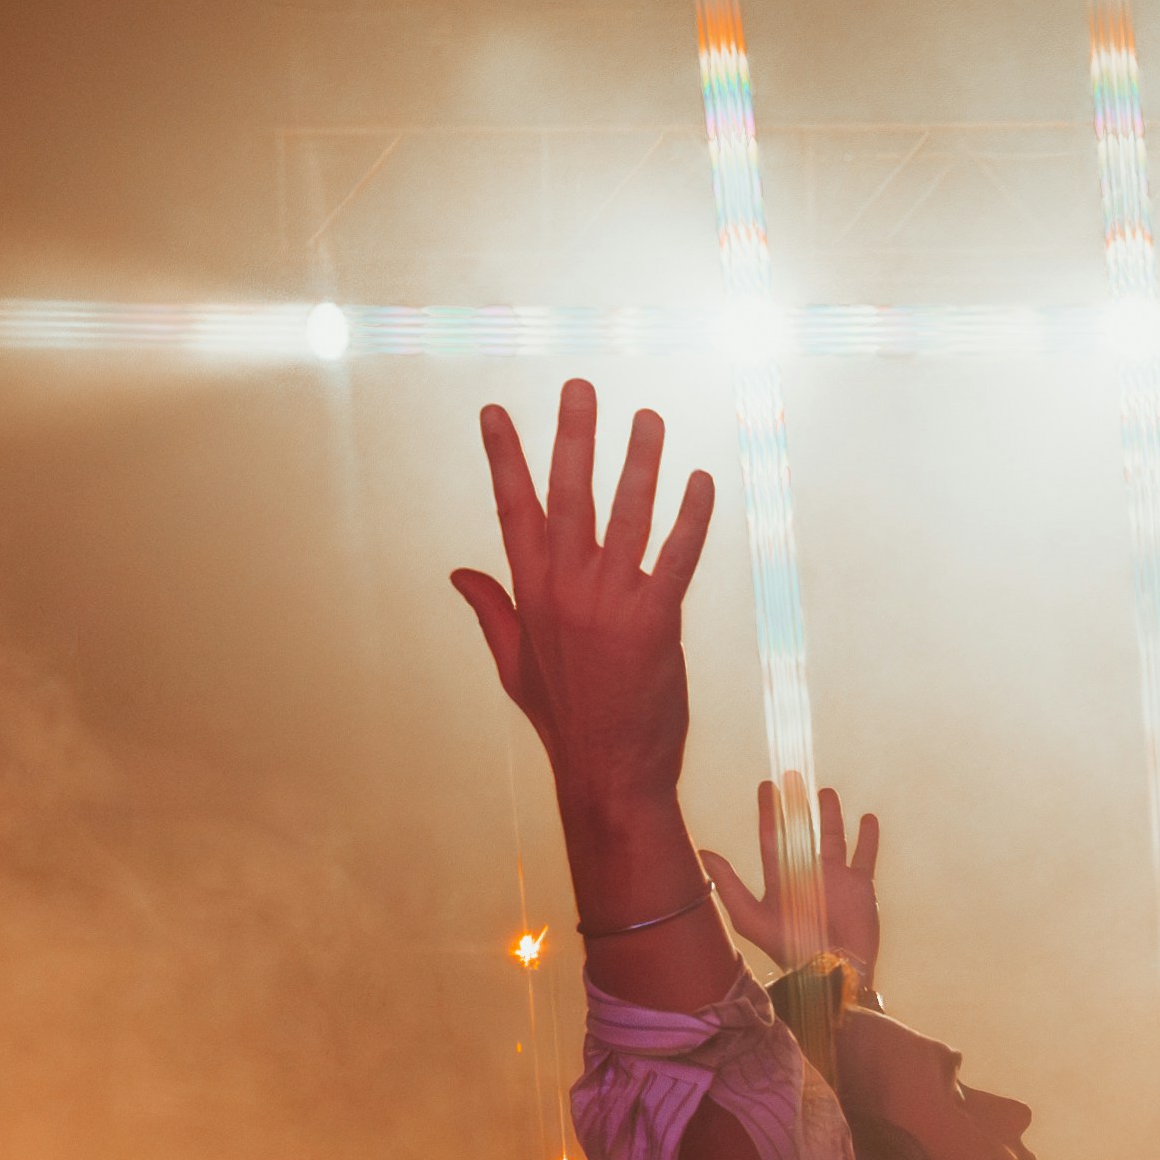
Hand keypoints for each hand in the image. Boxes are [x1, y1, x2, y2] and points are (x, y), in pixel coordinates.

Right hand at [452, 384, 719, 825]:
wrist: (608, 773)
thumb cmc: (566, 718)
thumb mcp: (514, 663)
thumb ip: (492, 609)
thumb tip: (458, 570)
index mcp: (532, 594)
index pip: (512, 510)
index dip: (504, 457)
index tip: (494, 411)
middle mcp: (567, 589)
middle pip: (568, 495)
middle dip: (573, 435)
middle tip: (580, 386)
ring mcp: (610, 603)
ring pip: (627, 514)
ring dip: (640, 461)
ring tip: (649, 418)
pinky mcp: (655, 621)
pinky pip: (677, 556)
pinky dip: (691, 516)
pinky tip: (701, 480)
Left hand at [700, 773, 884, 994]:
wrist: (832, 968)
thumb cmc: (789, 948)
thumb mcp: (750, 917)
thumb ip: (728, 885)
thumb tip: (704, 853)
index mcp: (781, 879)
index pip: (771, 836)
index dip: (767, 812)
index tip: (766, 788)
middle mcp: (807, 874)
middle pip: (801, 831)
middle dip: (796, 805)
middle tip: (793, 778)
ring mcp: (835, 879)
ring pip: (833, 837)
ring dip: (829, 814)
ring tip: (826, 791)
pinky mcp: (860, 886)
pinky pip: (865, 854)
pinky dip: (868, 836)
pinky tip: (868, 818)